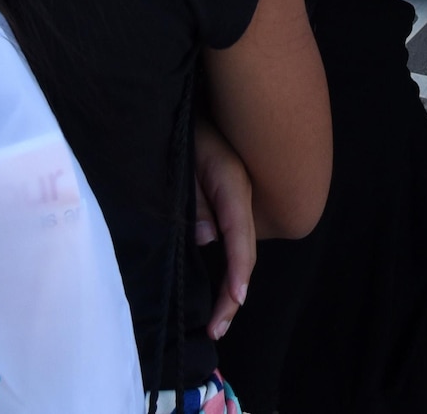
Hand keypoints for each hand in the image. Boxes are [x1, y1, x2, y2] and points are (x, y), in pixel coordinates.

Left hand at [193, 117, 256, 338]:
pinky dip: (226, 263)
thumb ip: (194, 199)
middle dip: (232, 294)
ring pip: (237, 246)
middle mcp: (239, 195)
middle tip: (215, 331)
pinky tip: (216, 284)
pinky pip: (229, 234)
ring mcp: (234, 196)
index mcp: (232, 185)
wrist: (198, 95)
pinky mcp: (224, 196)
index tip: (233, 304)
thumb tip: (207, 240)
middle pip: (242, 251)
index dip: (237, 273)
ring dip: (229, 281)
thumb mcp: (183, 159)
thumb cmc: (185, 124)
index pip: (240, 238)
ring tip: (215, 319)